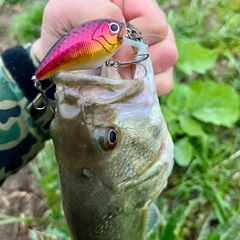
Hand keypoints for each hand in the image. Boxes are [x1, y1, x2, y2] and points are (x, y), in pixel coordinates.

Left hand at [32, 0, 177, 95]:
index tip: (114, 46)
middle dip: (138, 53)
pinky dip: (148, 88)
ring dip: (143, 70)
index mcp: (126, 4)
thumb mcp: (65, 13)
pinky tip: (129, 86)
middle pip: (164, 35)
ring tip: (119, 74)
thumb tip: (124, 37)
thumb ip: (94, 12)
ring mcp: (150, 50)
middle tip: (115, 62)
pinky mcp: (151, 75)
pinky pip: (165, 82)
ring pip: (168, 56)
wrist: (64, 68)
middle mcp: (143, 25)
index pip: (150, 14)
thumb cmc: (64, 38)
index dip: (135, 33)